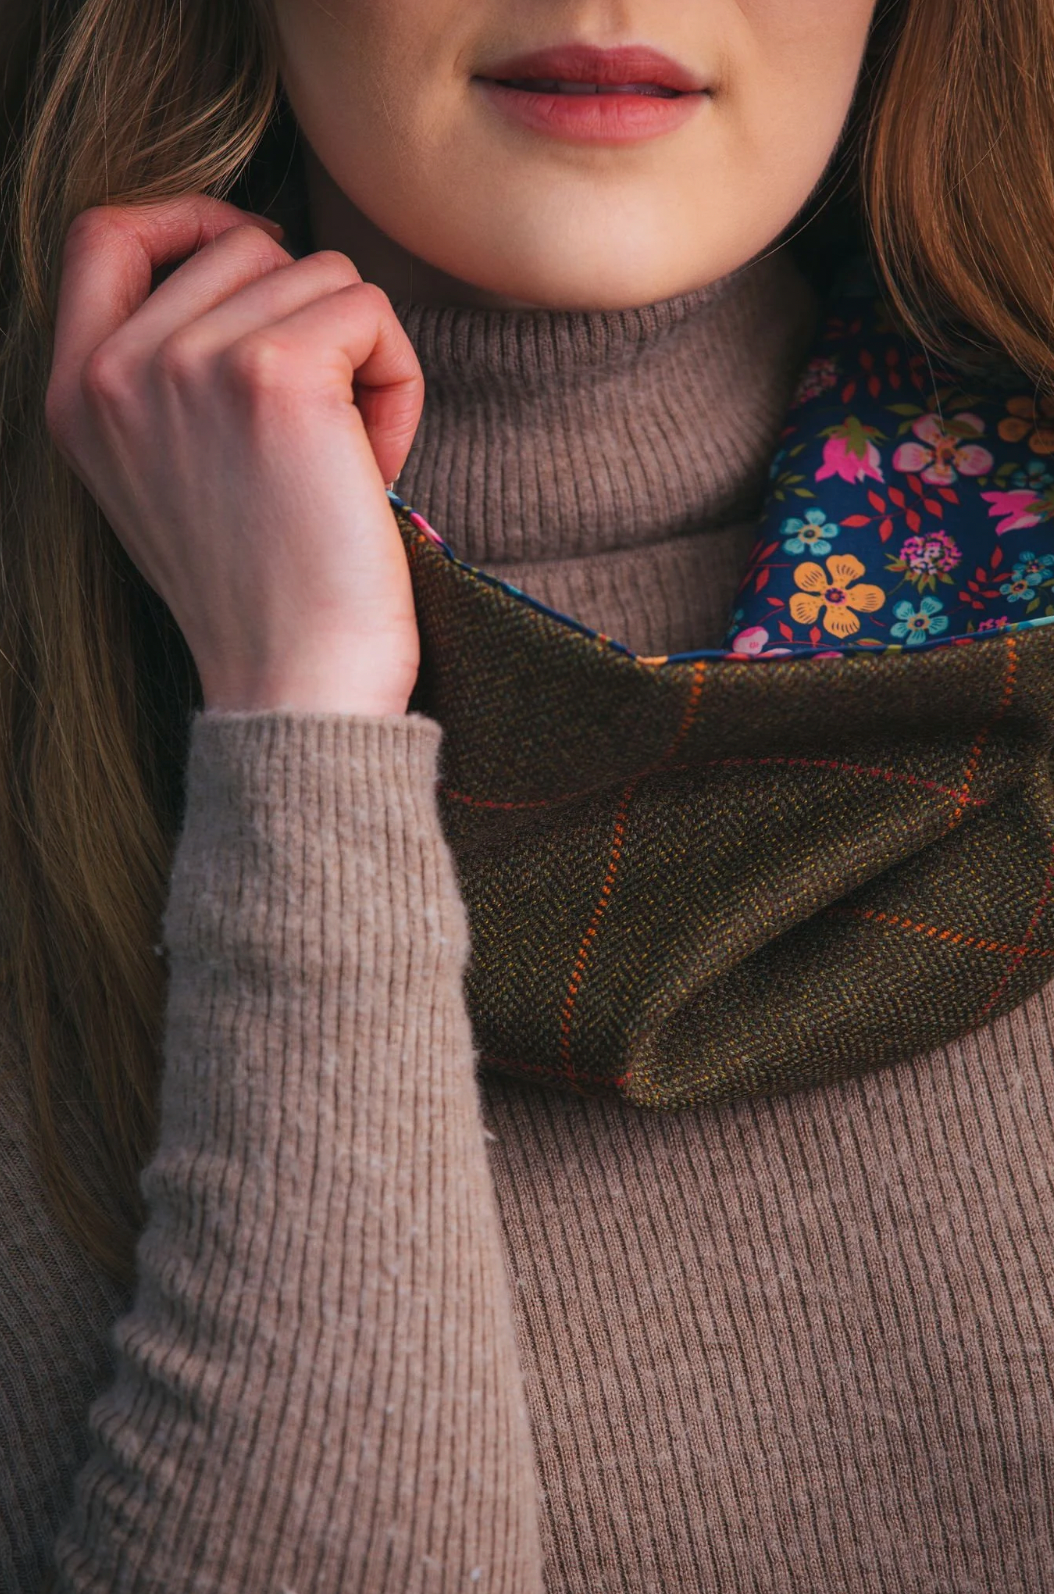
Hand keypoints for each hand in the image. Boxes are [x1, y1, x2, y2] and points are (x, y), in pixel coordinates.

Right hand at [45, 194, 424, 714]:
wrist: (295, 686)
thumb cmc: (262, 592)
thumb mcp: (167, 474)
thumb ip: (170, 374)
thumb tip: (252, 259)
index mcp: (76, 393)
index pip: (104, 233)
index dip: (190, 221)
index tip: (260, 260)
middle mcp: (116, 369)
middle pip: (245, 247)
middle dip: (309, 322)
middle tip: (326, 432)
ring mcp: (189, 363)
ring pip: (319, 273)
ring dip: (362, 358)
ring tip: (349, 462)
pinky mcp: (275, 374)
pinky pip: (371, 310)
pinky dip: (400, 380)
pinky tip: (380, 463)